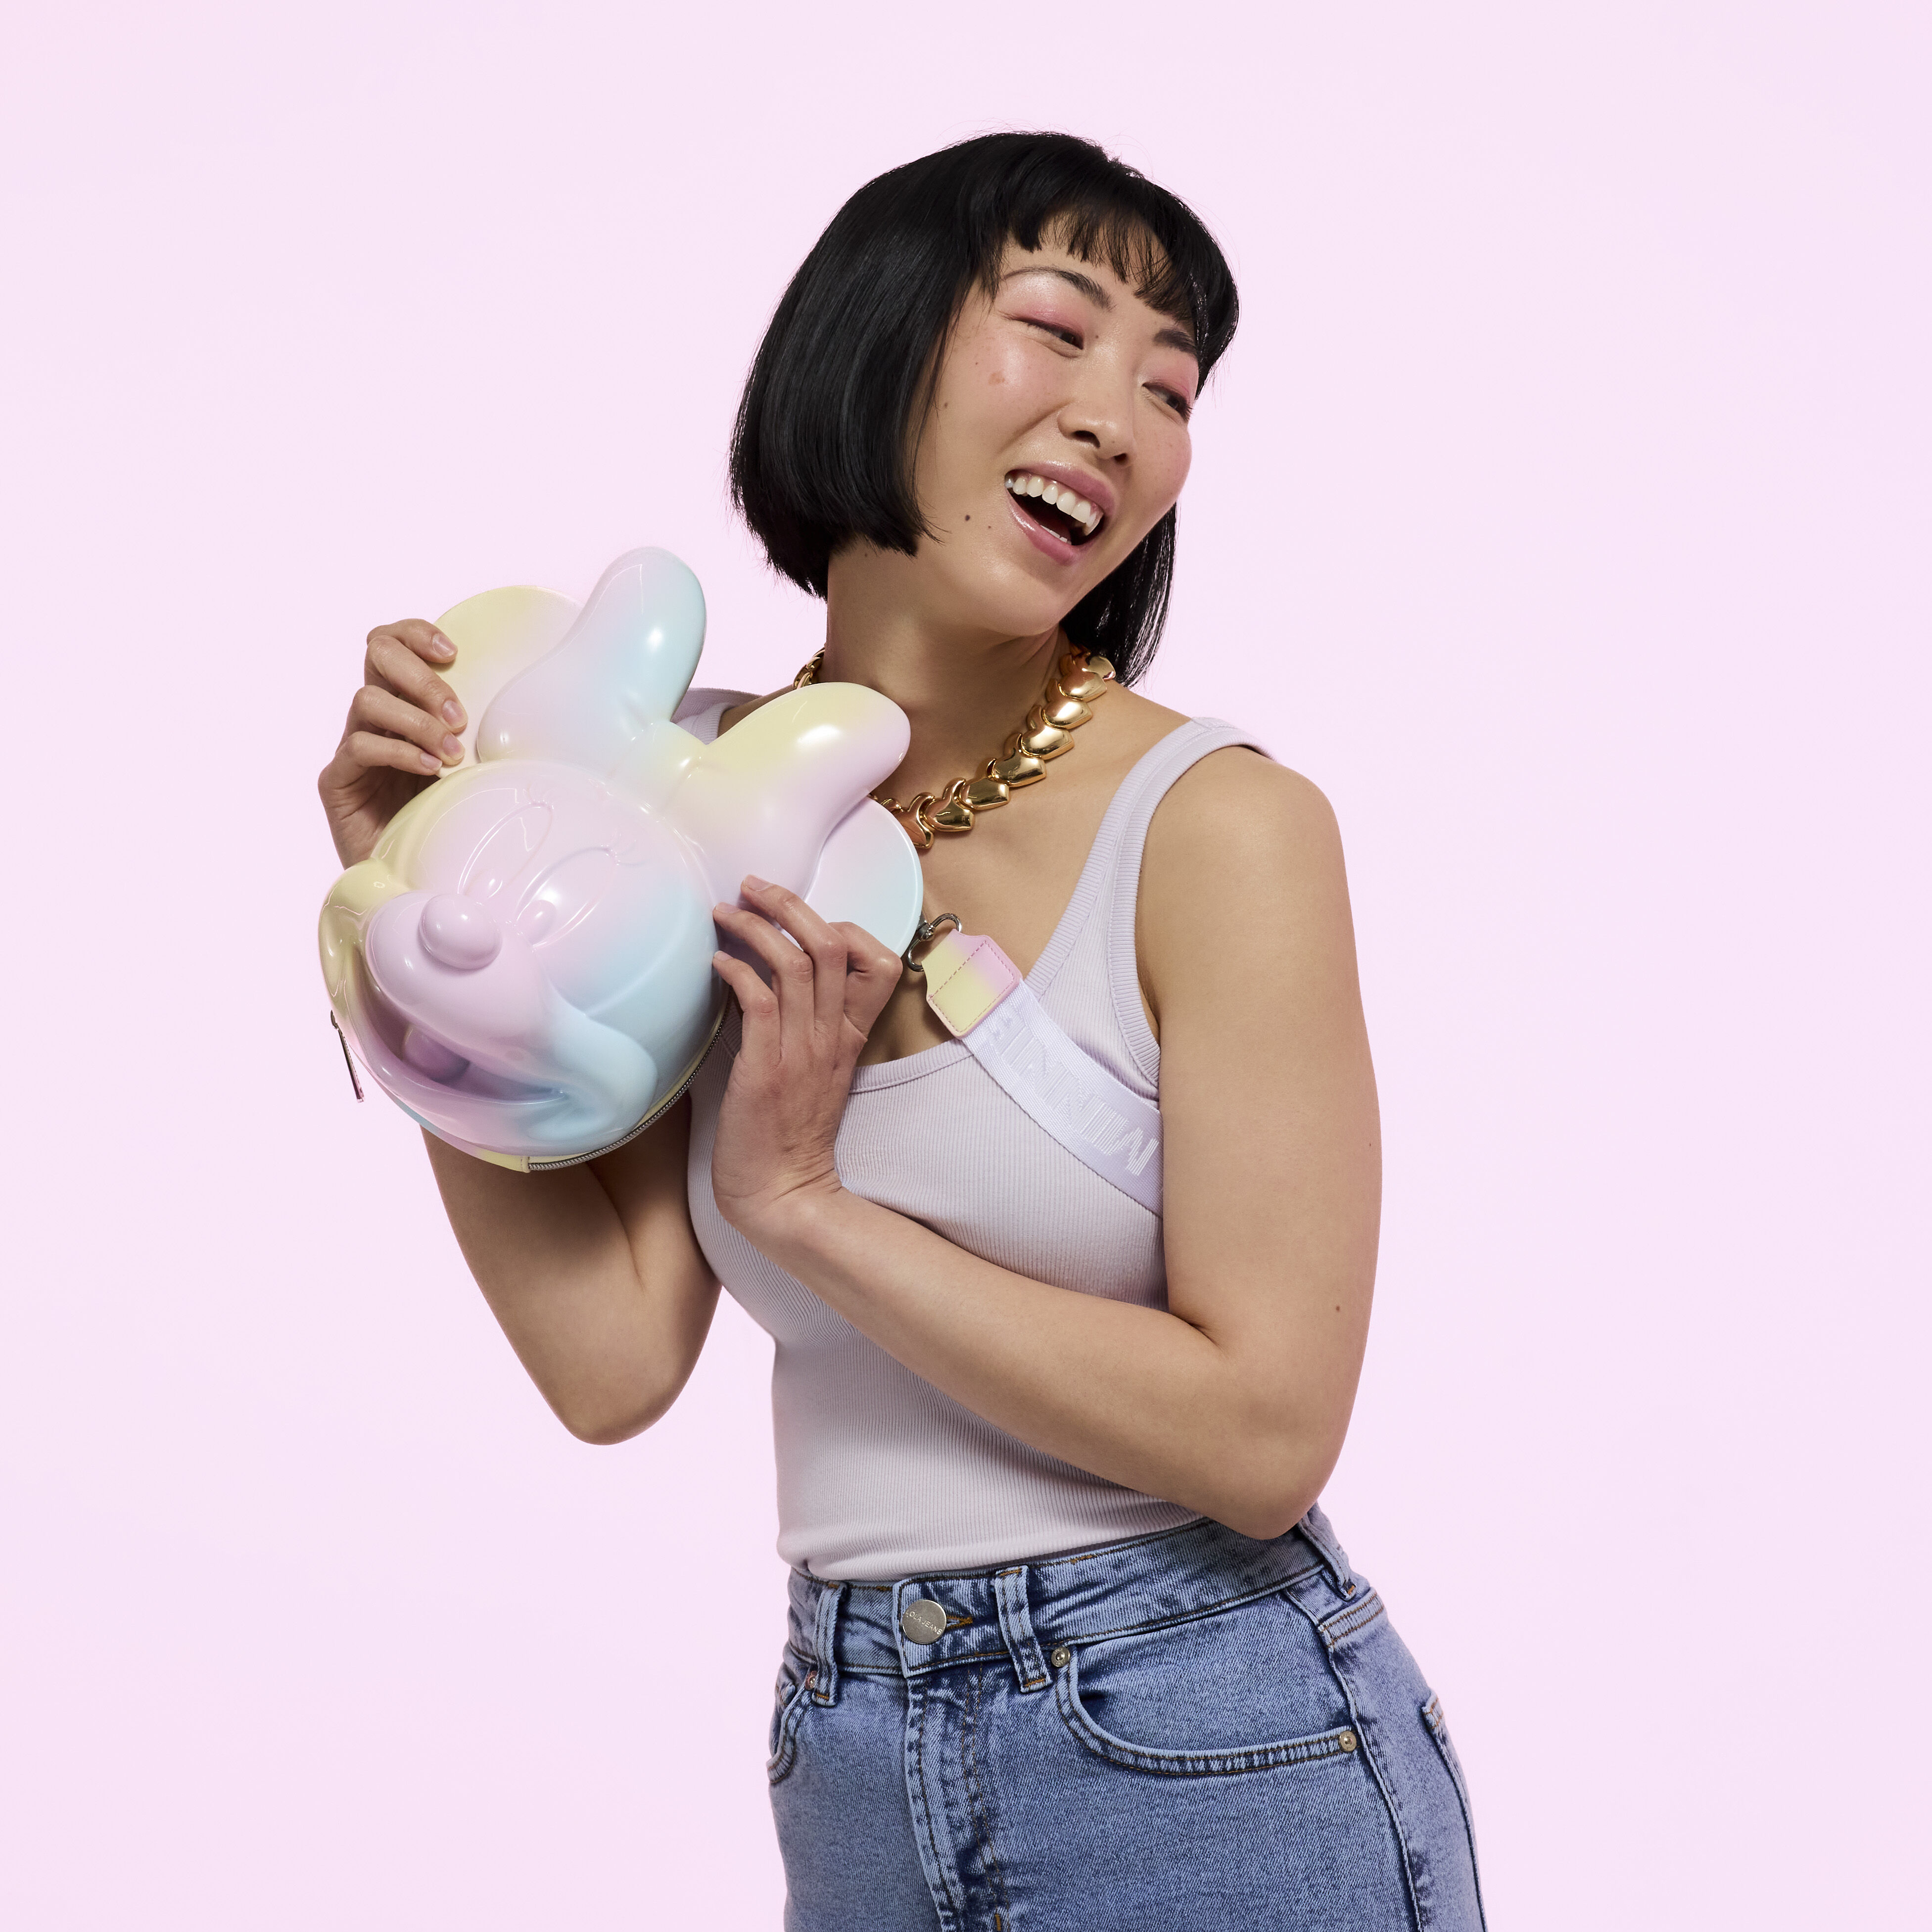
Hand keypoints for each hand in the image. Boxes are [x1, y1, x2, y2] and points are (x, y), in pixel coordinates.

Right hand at [317, 619, 468, 866]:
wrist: (416, 879)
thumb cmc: (452, 819)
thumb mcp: (475, 766)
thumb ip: (479, 733)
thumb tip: (522, 709)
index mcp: (403, 704)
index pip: (392, 644)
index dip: (415, 634)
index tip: (451, 651)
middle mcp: (373, 718)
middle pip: (376, 656)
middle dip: (420, 676)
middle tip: (458, 715)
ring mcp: (352, 748)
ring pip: (369, 699)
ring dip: (417, 721)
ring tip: (452, 754)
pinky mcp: (338, 780)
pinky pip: (361, 746)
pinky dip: (400, 752)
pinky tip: (432, 770)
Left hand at [709, 877, 901, 1238]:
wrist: (781, 1193)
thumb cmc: (788, 1135)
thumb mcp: (814, 1071)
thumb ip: (805, 1025)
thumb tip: (768, 976)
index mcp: (849, 1036)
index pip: (878, 961)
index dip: (843, 926)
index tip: (798, 917)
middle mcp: (831, 1036)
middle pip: (830, 944)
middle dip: (790, 904)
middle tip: (753, 886)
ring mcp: (801, 1050)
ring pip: (795, 962)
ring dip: (756, 927)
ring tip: (724, 912)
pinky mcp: (767, 1067)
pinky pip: (760, 999)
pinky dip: (737, 970)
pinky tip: (715, 962)